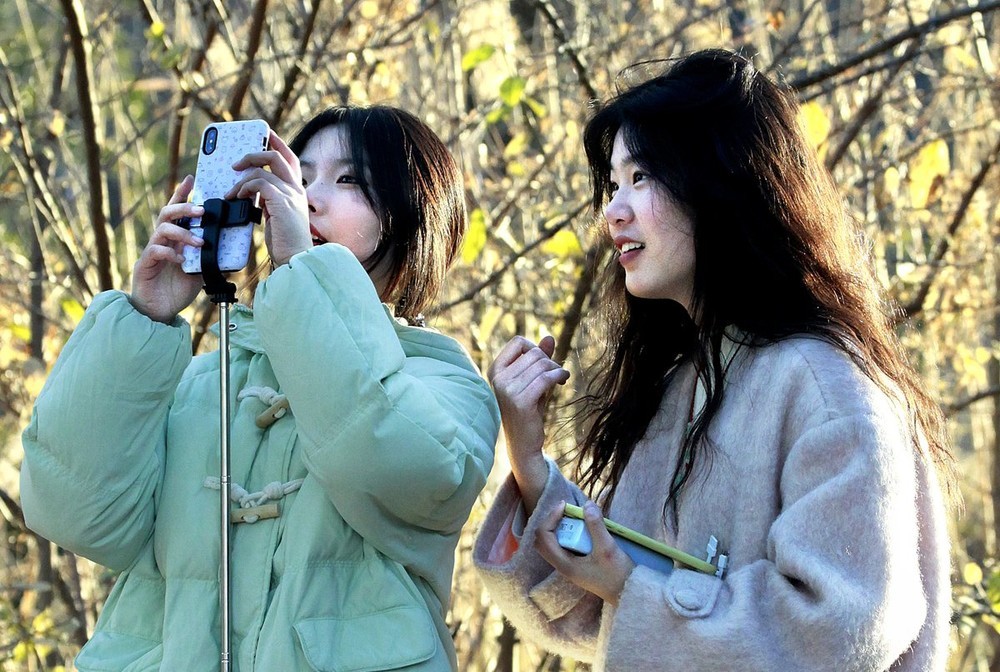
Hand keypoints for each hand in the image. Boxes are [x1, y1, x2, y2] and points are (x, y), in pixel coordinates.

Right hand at [130, 175, 204, 322]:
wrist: (160, 312)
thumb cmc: (178, 290)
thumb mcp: (200, 271)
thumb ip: (209, 258)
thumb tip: (230, 249)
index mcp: (175, 240)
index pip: (177, 212)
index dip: (182, 194)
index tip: (192, 179)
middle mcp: (162, 241)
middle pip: (167, 214)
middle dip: (184, 208)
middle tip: (201, 210)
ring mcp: (152, 252)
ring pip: (162, 229)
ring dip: (183, 233)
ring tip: (199, 242)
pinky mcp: (145, 266)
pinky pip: (155, 251)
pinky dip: (170, 253)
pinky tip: (181, 261)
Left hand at [228, 131, 310, 265]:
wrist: (296, 259)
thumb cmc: (286, 244)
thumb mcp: (278, 217)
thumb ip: (270, 202)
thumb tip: (252, 193)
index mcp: (297, 192)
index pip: (289, 160)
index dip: (277, 144)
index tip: (265, 134)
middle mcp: (296, 190)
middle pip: (277, 156)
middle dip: (254, 153)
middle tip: (236, 163)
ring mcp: (290, 195)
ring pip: (263, 170)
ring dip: (242, 179)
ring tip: (230, 193)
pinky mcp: (281, 202)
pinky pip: (259, 183)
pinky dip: (244, 187)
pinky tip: (237, 197)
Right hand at [488, 335, 569, 512]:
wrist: (523, 444)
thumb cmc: (528, 410)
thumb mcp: (532, 381)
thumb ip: (538, 359)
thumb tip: (549, 336)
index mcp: (495, 370)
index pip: (518, 342)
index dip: (535, 348)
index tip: (544, 363)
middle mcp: (498, 379)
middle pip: (534, 353)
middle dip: (550, 361)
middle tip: (556, 376)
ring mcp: (507, 390)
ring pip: (542, 364)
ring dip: (557, 370)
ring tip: (560, 380)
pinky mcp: (521, 401)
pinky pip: (546, 378)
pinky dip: (559, 376)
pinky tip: (563, 382)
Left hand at [535, 500, 634, 606]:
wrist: (628, 593)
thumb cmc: (617, 574)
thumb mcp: (607, 548)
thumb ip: (596, 526)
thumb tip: (587, 505)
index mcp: (564, 564)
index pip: (544, 537)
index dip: (551, 517)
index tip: (565, 505)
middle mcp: (562, 566)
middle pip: (543, 540)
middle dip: (551, 522)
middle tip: (566, 510)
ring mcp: (568, 566)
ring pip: (552, 543)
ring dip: (559, 527)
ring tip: (574, 517)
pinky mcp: (576, 565)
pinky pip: (563, 546)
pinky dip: (567, 534)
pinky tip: (582, 528)